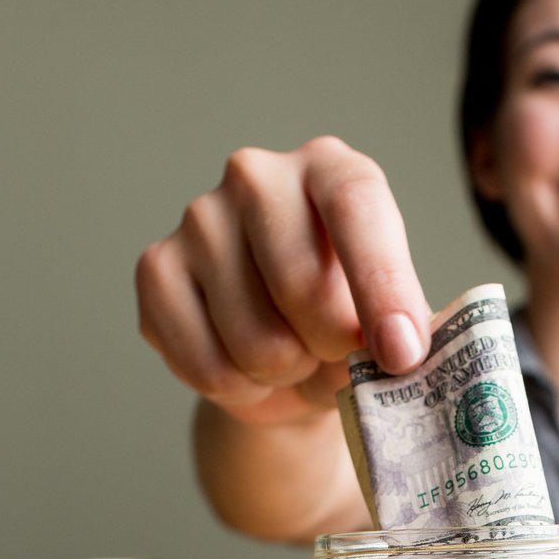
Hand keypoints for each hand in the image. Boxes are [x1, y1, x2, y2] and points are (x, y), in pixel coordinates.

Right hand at [136, 137, 433, 425]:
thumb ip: (399, 326)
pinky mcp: (156, 270)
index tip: (403, 352)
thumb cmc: (345, 323)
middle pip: (300, 283)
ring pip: (254, 340)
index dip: (382, 284)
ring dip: (283, 374)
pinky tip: (244, 367)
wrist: (283, 358)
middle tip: (334, 351)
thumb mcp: (390, 321)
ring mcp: (198, 219)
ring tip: (289, 356)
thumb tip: (397, 351)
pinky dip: (238, 390)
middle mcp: (257, 177)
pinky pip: (206, 365)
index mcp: (331, 169)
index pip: (355, 206)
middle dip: (330, 347)